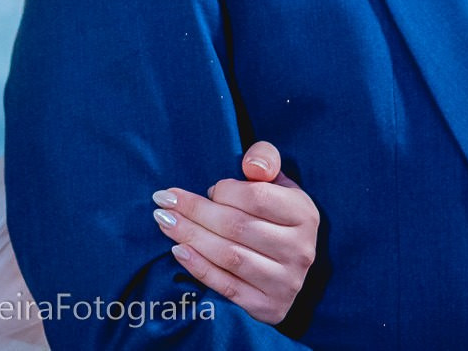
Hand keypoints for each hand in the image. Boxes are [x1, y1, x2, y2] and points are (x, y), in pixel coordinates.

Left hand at [151, 140, 319, 323]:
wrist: (287, 267)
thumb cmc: (274, 215)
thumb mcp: (277, 182)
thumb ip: (265, 160)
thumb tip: (252, 166)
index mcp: (304, 214)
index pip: (257, 197)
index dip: (224, 191)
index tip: (205, 188)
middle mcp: (300, 250)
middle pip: (237, 227)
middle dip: (194, 212)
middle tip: (163, 202)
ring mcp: (286, 282)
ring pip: (229, 256)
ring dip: (190, 237)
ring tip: (164, 222)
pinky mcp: (269, 308)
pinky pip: (227, 287)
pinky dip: (199, 267)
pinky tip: (178, 250)